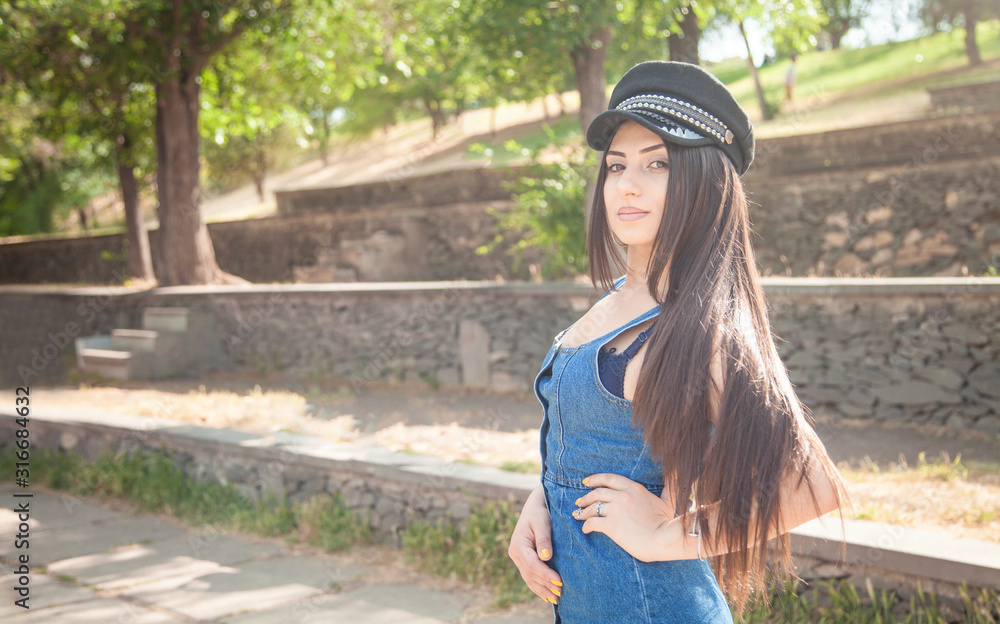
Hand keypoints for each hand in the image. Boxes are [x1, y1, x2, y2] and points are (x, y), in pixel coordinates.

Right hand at [508, 484, 562, 603]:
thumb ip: (543, 539)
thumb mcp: (542, 523)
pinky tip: (547, 596)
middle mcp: (515, 554)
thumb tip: (545, 558)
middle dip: (545, 585)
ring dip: (542, 590)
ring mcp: (518, 559)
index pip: (532, 564)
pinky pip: (529, 577)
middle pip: (530, 574)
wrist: (534, 509)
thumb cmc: (539, 514)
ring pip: (529, 579)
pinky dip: (538, 588)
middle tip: (561, 593)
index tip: (559, 581)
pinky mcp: (523, 562)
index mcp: (518, 544)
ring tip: (556, 598)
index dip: (545, 574)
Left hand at [573, 473, 681, 562]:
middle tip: (578, 502)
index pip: (609, 479)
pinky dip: (586, 525)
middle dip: (585, 497)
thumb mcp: (668, 501)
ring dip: (583, 511)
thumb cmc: (667, 523)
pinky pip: (592, 522)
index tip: (586, 482)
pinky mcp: (611, 525)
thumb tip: (674, 473)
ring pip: (592, 507)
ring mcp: (616, 510)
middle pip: (597, 492)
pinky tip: (585, 530)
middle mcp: (622, 496)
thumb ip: (668, 487)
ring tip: (578, 515)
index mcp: (634, 488)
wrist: (665, 539)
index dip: (595, 479)